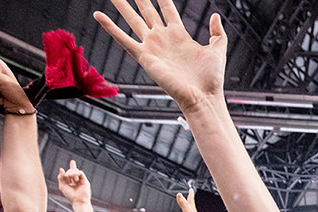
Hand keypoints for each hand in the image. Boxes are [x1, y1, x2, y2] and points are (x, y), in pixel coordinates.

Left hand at [58, 160, 92, 206]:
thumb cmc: (70, 196)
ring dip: (71, 172)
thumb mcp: (62, 186)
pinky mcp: (85, 181)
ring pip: (76, 171)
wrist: (78, 201)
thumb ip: (60, 178)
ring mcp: (81, 181)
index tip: (72, 162)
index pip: (71, 173)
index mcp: (72, 183)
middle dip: (69, 171)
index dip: (72, 167)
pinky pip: (80, 172)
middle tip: (67, 177)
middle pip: (73, 171)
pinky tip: (73, 178)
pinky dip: (75, 173)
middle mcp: (77, 181)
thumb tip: (61, 169)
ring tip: (69, 177)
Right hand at [95, 0, 227, 112]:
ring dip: (122, 5)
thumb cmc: (211, 78)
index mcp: (179, 34)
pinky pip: (124, 39)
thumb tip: (215, 16)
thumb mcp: (218, 48)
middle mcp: (163, 38)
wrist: (203, 96)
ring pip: (133, 19)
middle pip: (146, 9)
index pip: (166, 8)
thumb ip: (217, 32)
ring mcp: (152, 46)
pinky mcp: (145, 56)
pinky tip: (98, 15)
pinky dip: (110, 28)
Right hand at [176, 188, 201, 211]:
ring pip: (188, 210)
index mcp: (191, 208)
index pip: (191, 198)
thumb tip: (179, 194)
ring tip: (185, 204)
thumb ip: (183, 203)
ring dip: (186, 206)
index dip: (191, 193)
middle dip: (189, 198)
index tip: (191, 189)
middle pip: (190, 203)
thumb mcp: (186, 211)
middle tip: (189, 195)